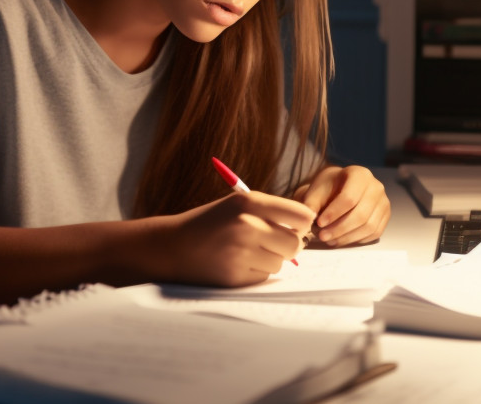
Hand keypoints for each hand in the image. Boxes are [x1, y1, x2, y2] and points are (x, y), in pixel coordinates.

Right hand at [155, 191, 314, 287]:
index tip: (296, 226)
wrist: (173, 246)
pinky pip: (264, 276)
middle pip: (295, 243)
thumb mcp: (237, 205)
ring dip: (269, 260)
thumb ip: (270, 212)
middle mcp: (246, 225)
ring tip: (245, 252)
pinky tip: (236, 264)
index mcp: (248, 202)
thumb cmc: (211, 223)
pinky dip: (255, 273)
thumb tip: (307, 228)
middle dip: (288, 245)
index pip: (301, 215)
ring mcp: (241, 253)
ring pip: (280, 262)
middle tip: (271, 242)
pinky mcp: (235, 276)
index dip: (302, 223)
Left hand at [293, 165, 389, 246]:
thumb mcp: (317, 189)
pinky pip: (374, 233)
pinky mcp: (385, 216)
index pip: (349, 197)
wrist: (341, 188)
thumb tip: (308, 216)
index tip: (319, 223)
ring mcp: (384, 202)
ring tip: (330, 240)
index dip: (334, 213)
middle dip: (339, 229)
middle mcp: (376, 187)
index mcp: (360, 174)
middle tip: (323, 236)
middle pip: (360, 214)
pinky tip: (342, 239)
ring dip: (347, 237)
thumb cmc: (329, 187)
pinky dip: (357, 239)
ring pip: (368, 226)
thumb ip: (311, 202)